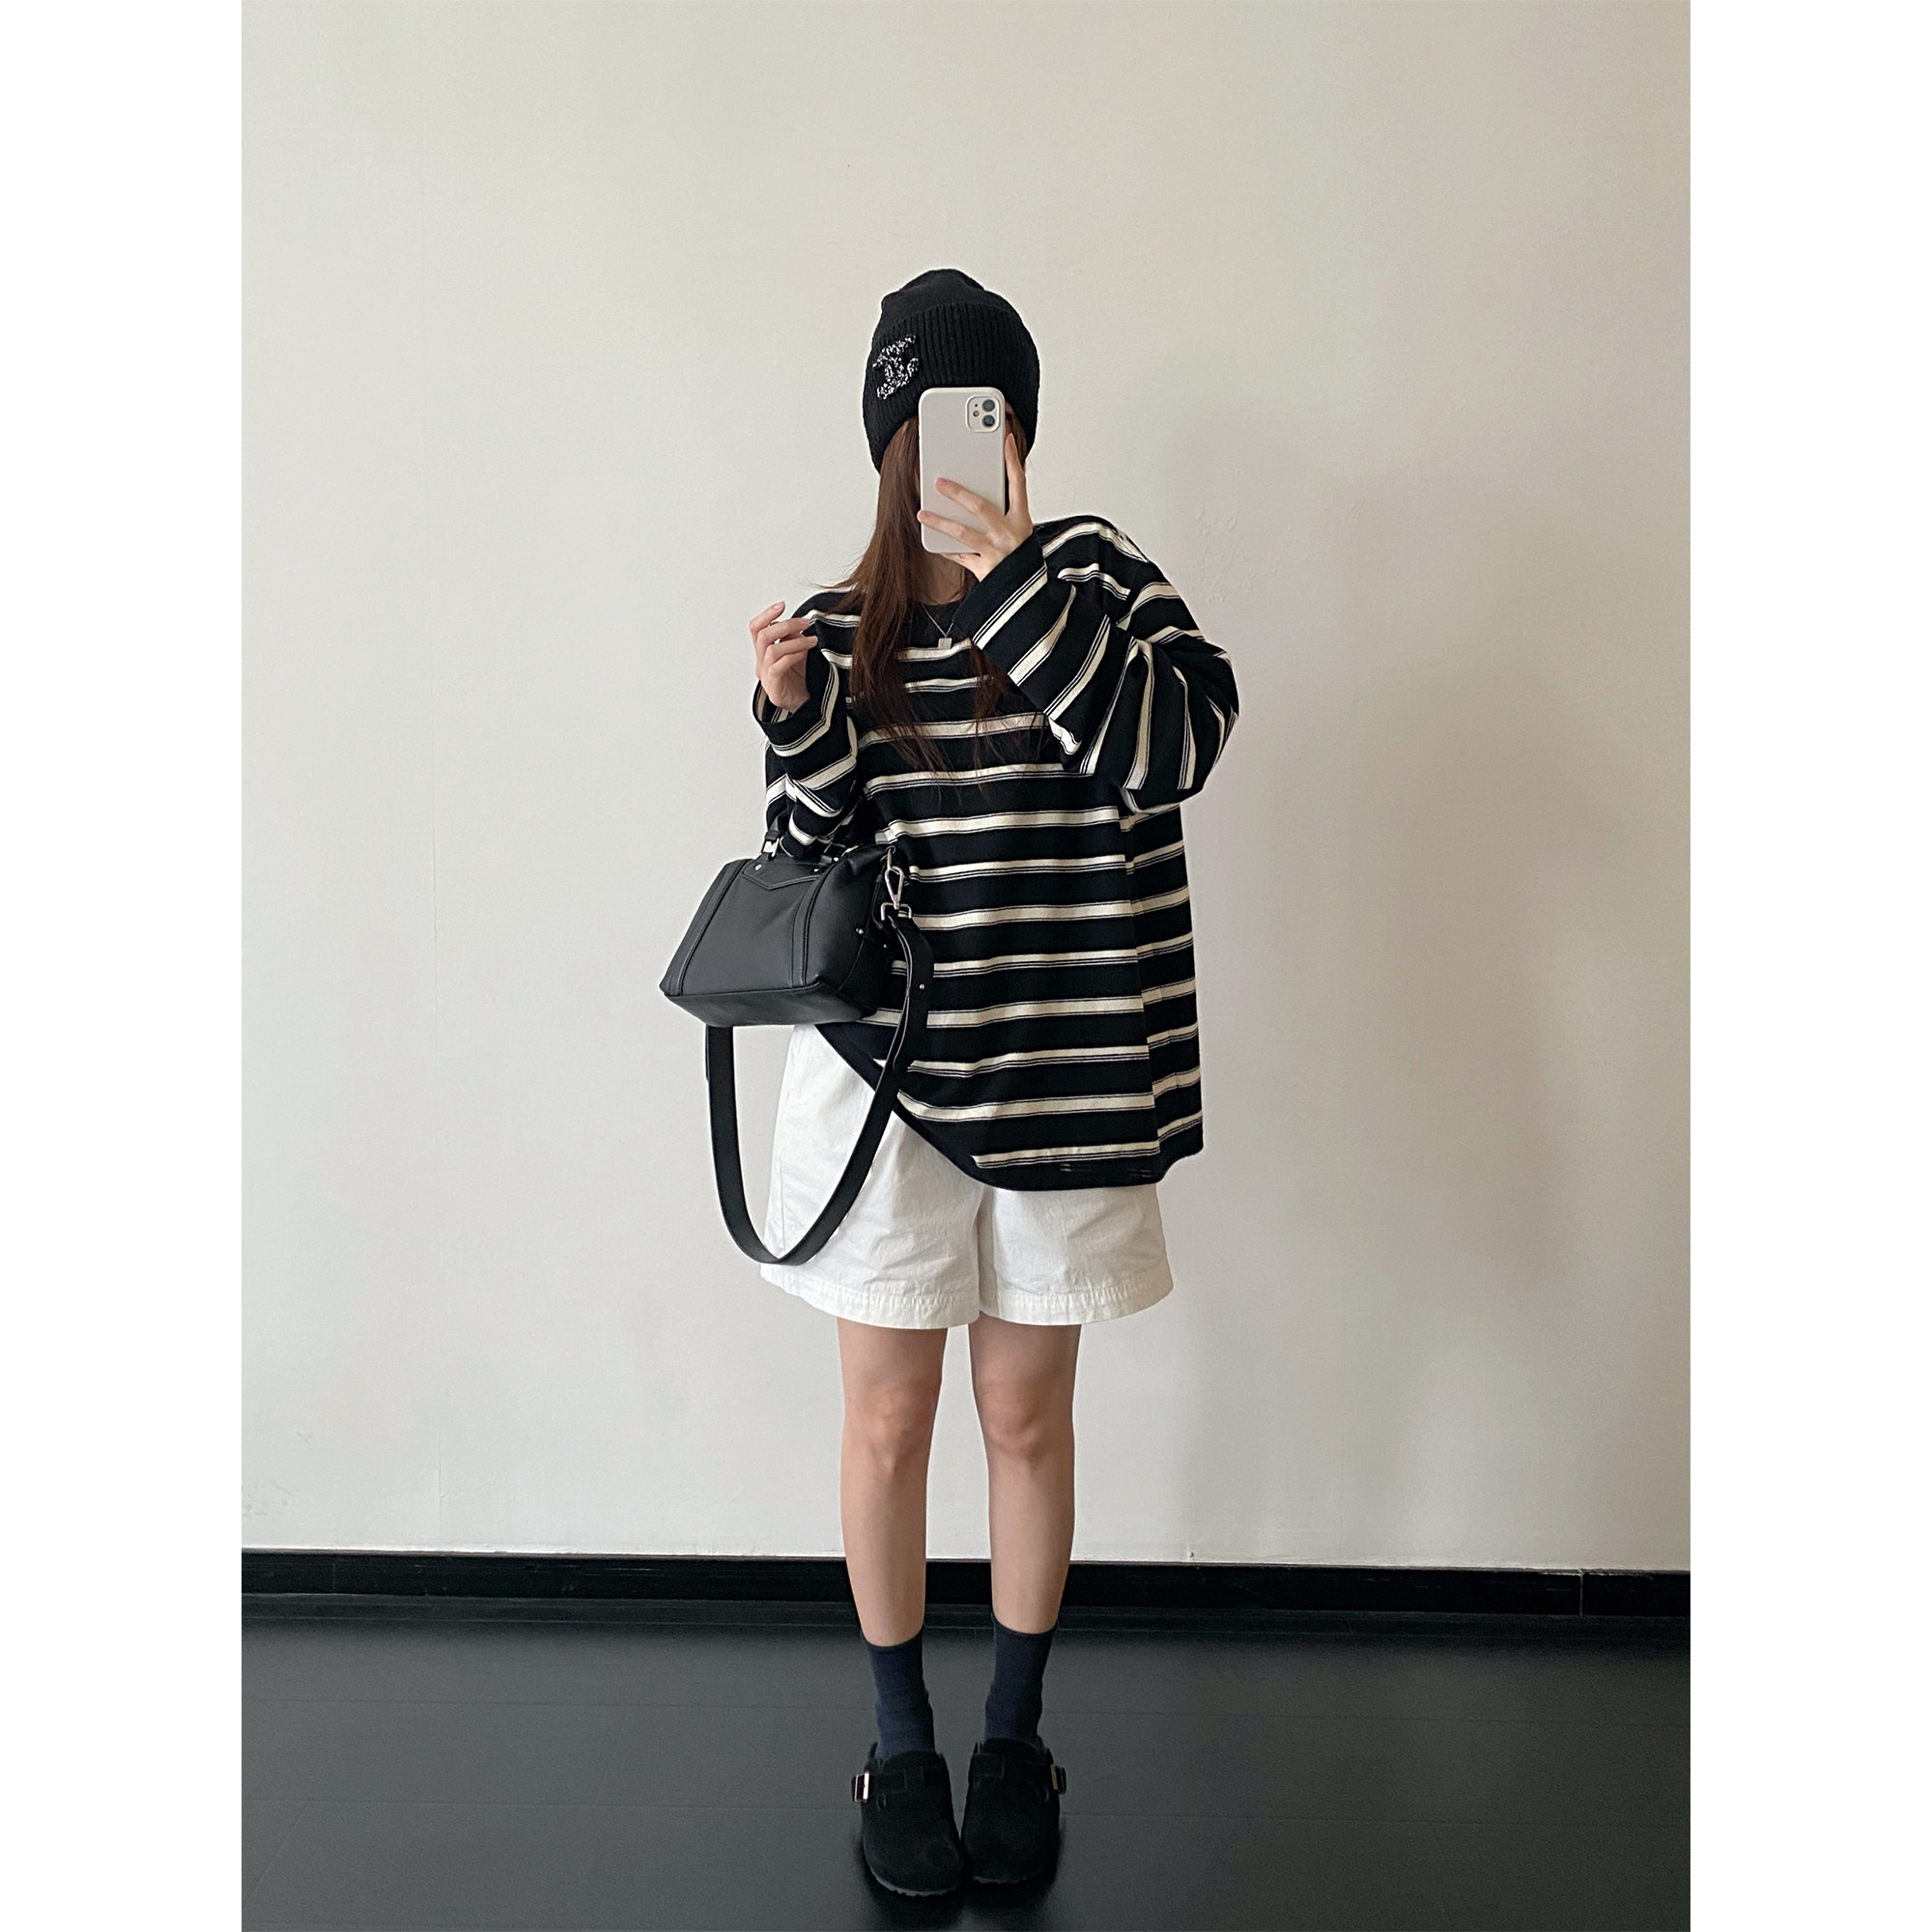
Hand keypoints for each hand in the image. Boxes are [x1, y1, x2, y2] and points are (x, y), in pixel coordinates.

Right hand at [751, 601, 816, 710]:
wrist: (803, 704)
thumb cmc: (799, 678)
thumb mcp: (797, 651)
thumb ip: (792, 637)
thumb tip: (795, 622)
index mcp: (764, 652)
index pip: (756, 628)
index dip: (767, 614)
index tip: (782, 605)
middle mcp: (761, 662)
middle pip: (763, 635)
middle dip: (786, 624)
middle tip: (805, 622)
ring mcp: (766, 675)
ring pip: (772, 650)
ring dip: (795, 641)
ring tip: (812, 641)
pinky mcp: (774, 687)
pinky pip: (778, 667)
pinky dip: (792, 656)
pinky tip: (804, 653)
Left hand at [916, 430, 1034, 580]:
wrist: (1027, 596)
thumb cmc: (1022, 561)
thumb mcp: (1022, 532)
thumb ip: (1005, 513)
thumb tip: (976, 494)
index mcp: (1022, 520)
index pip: (1018, 484)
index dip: (1012, 460)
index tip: (1006, 439)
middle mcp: (1009, 534)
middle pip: (980, 507)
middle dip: (958, 492)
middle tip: (939, 481)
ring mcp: (995, 552)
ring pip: (963, 533)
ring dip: (939, 522)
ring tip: (922, 513)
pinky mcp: (983, 569)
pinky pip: (959, 555)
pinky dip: (945, 548)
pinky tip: (931, 539)